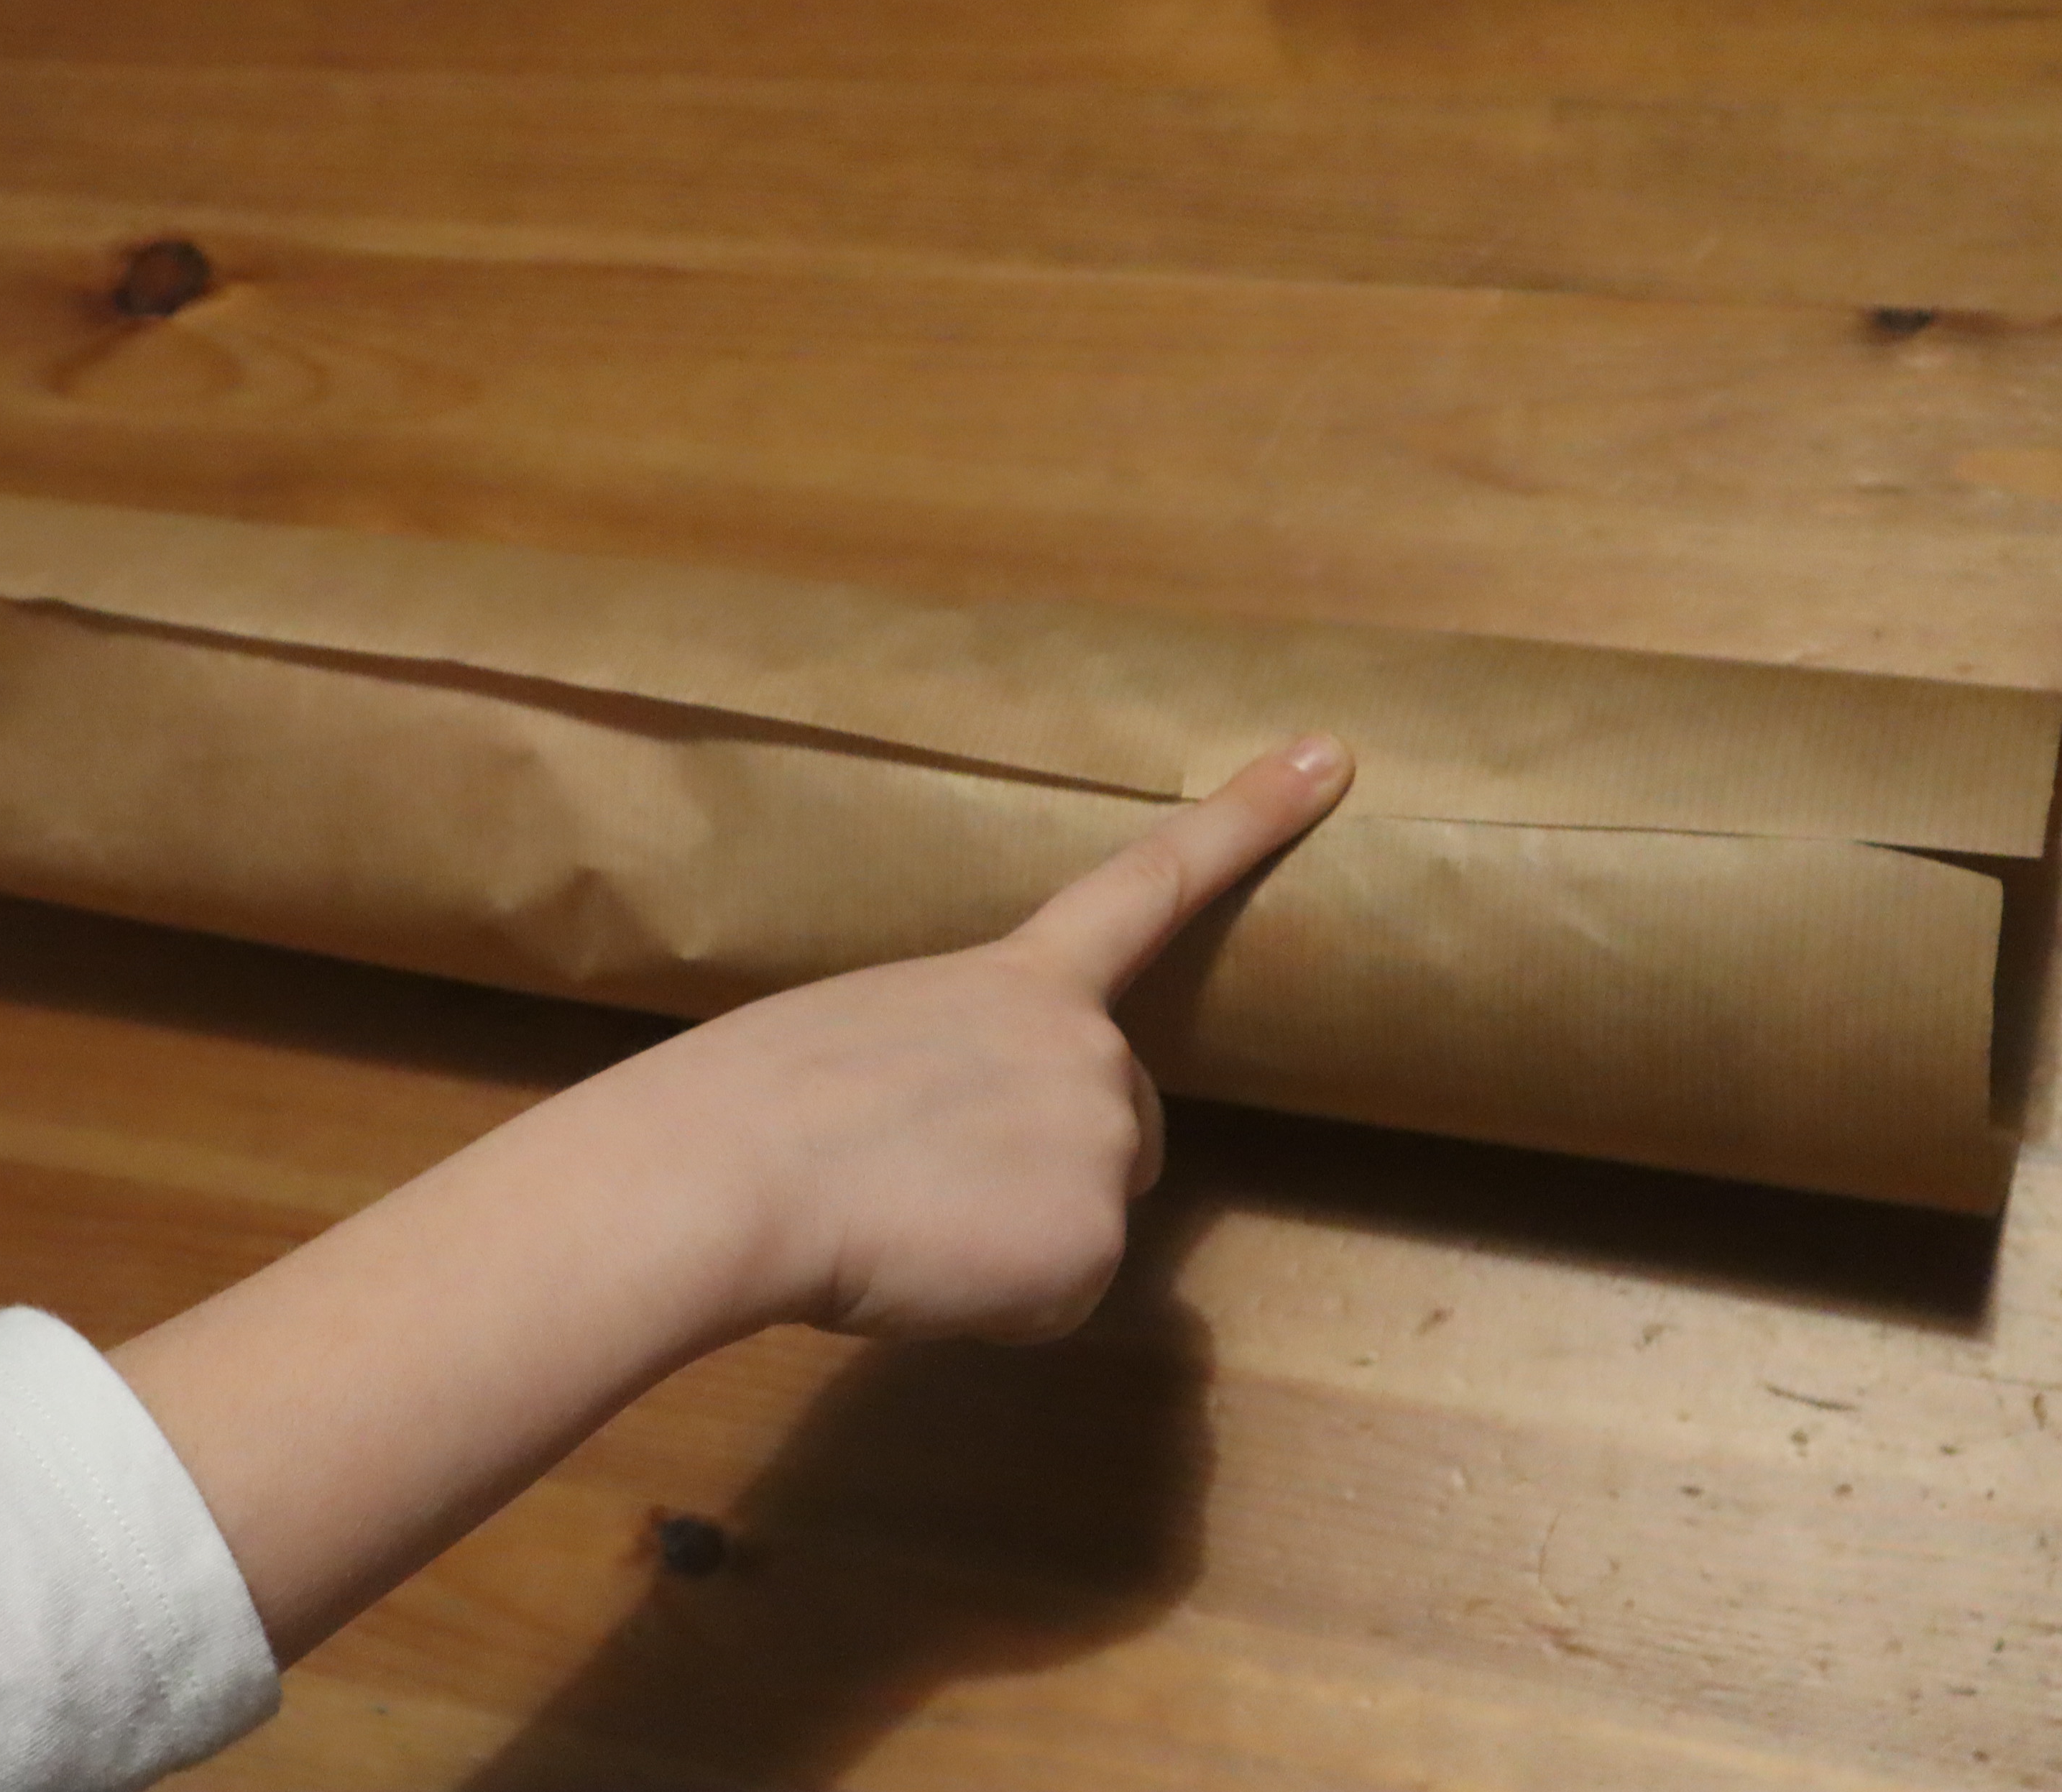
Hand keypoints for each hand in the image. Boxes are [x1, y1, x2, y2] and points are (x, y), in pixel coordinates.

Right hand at [117, 733, 1351, 1660]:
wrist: (733, 1169)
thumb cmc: (755, 1101)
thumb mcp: (869, 1038)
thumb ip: (958, 1063)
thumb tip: (965, 1151)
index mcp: (1016, 978)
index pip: (1148, 883)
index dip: (1244, 820)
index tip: (1328, 754)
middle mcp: (1086, 1046)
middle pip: (1125, 1128)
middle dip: (1054, 1168)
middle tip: (925, 1183)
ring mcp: (1100, 1142)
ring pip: (1083, 1224)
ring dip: (1011, 1241)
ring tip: (903, 1221)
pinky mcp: (1092, 1245)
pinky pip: (1056, 1302)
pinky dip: (998, 1307)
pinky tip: (923, 1273)